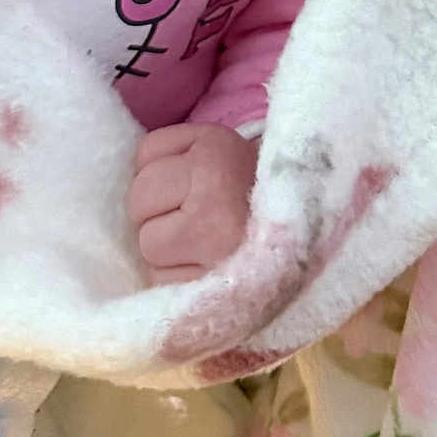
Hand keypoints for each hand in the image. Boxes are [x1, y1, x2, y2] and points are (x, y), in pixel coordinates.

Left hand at [127, 123, 259, 283]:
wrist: (308, 234)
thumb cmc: (254, 191)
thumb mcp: (219, 148)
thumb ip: (172, 153)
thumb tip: (127, 178)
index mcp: (215, 152)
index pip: (146, 155)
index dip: (161, 172)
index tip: (189, 183)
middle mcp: (213, 193)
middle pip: (139, 201)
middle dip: (156, 212)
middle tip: (193, 218)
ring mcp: (212, 244)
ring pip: (148, 246)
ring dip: (166, 250)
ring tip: (202, 246)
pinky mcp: (210, 288)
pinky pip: (161, 282)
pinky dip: (175, 280)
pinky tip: (205, 270)